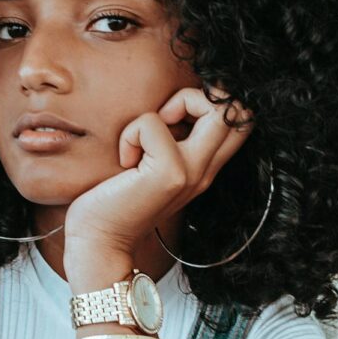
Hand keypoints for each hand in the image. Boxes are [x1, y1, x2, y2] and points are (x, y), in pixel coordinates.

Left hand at [63, 85, 254, 265]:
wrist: (97, 243)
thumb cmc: (113, 200)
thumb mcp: (151, 165)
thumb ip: (167, 141)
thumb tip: (163, 106)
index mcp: (203, 166)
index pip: (239, 120)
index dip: (211, 103)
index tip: (171, 118)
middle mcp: (205, 170)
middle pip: (239, 110)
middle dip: (200, 96)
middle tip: (164, 118)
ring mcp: (191, 172)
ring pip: (215, 109)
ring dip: (174, 105)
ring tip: (146, 135)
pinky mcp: (168, 175)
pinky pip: (152, 124)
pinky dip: (131, 132)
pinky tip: (124, 159)